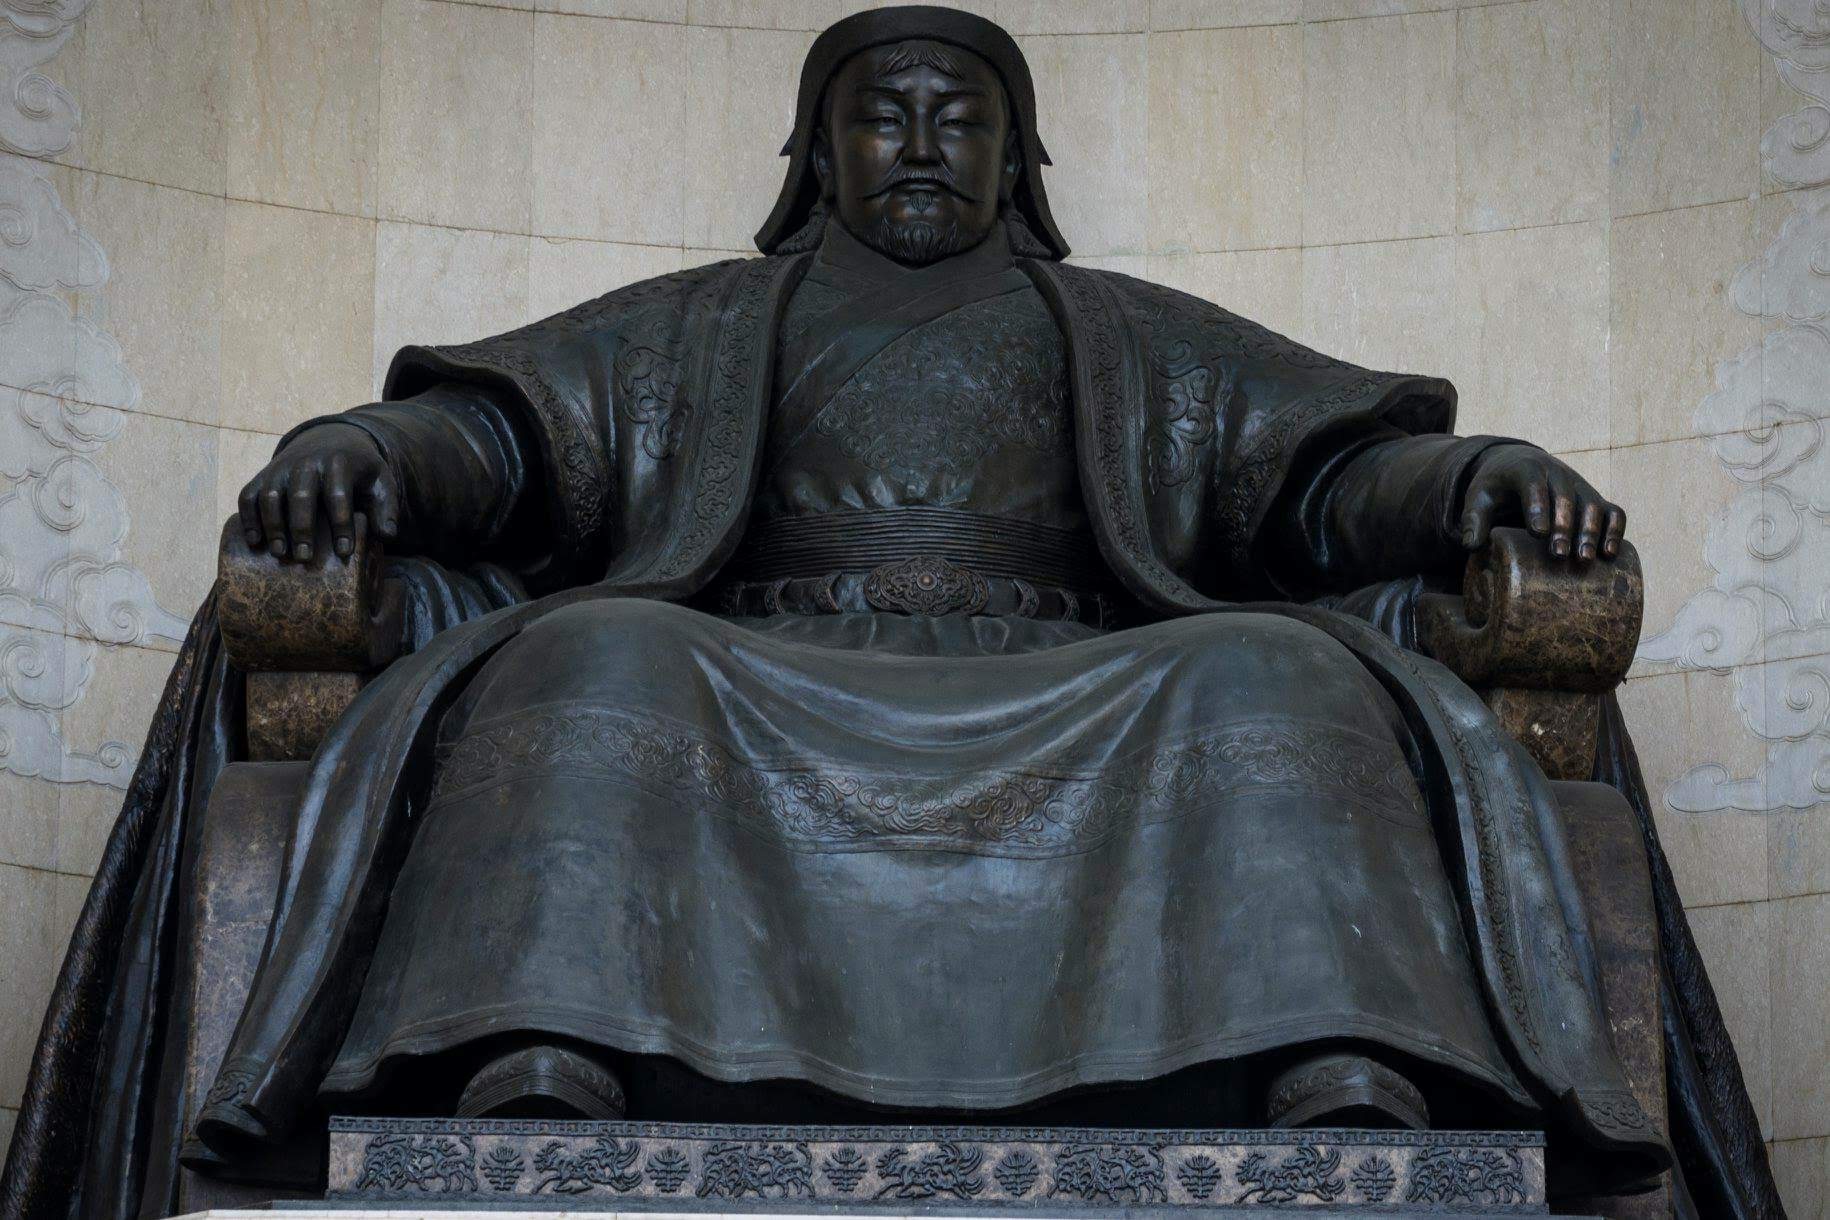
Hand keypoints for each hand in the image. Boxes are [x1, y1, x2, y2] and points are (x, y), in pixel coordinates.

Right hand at [237, 423, 398, 562]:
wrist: (330, 440)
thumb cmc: (358, 472)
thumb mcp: (380, 482)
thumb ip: (387, 508)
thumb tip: (387, 536)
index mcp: (339, 462)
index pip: (339, 494)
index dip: (342, 524)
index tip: (344, 552)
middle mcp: (306, 462)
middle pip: (301, 495)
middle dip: (302, 527)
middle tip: (305, 558)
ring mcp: (281, 468)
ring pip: (271, 495)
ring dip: (273, 525)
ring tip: (281, 554)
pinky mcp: (263, 475)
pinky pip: (249, 494)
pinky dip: (248, 517)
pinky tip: (254, 542)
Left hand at [1460, 444, 1624, 560]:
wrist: (1520, 465)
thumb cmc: (1498, 487)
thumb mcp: (1479, 497)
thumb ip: (1472, 519)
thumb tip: (1470, 546)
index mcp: (1526, 469)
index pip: (1533, 484)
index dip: (1538, 507)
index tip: (1537, 533)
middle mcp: (1557, 474)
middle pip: (1565, 497)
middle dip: (1565, 526)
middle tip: (1559, 555)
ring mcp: (1579, 486)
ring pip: (1592, 504)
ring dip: (1591, 531)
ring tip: (1584, 559)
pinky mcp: (1594, 498)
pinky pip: (1612, 510)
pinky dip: (1615, 529)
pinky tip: (1609, 554)